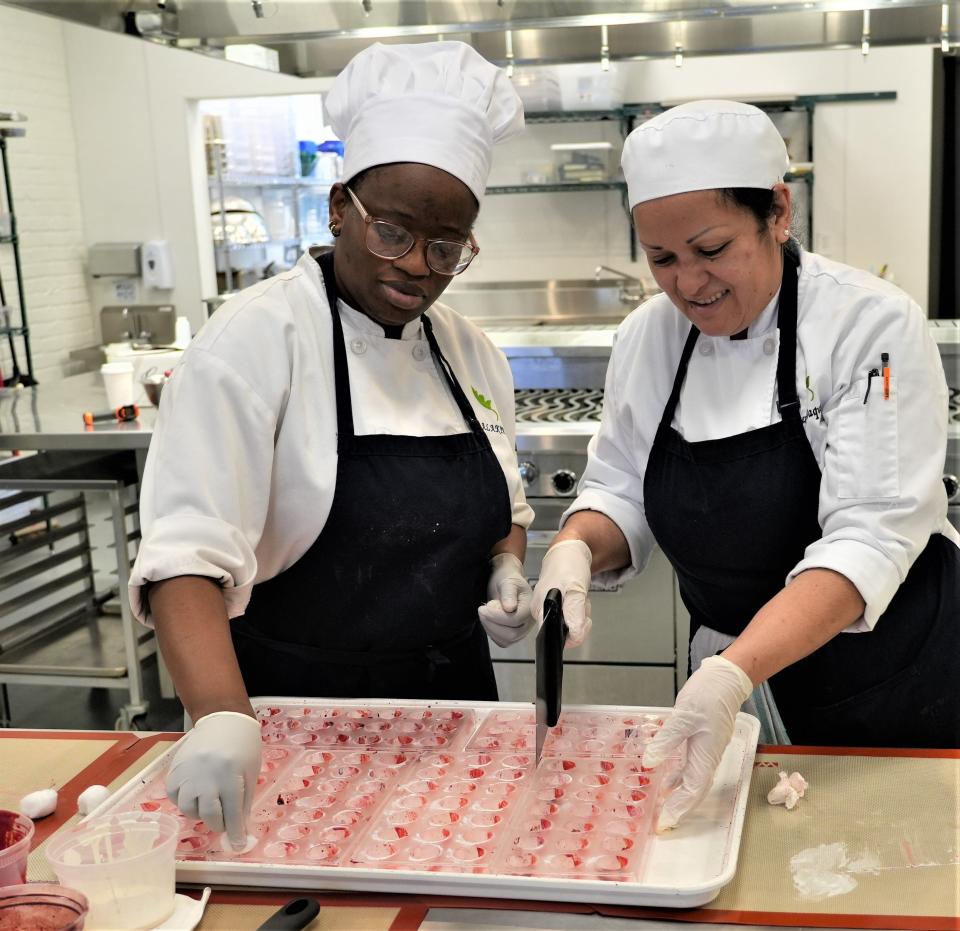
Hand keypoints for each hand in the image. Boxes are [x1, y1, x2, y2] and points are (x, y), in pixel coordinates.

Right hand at [165, 710, 260, 847]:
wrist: (224, 720)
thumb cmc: (244, 746)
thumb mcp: (251, 773)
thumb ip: (244, 803)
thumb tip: (240, 832)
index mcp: (230, 776)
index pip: (232, 814)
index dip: (235, 834)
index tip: (237, 846)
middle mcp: (207, 776)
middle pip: (208, 815)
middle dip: (218, 824)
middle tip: (223, 821)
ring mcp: (188, 773)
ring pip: (188, 808)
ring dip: (200, 812)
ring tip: (210, 802)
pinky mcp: (175, 769)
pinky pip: (174, 796)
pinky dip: (184, 800)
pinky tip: (195, 794)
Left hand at [479, 553, 534, 646]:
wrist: (507, 582)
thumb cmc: (507, 579)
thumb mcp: (507, 582)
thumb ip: (508, 593)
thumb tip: (510, 608)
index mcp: (530, 608)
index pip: (515, 620)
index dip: (497, 617)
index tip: (484, 608)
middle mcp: (529, 622)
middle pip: (512, 634)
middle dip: (493, 624)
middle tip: (481, 611)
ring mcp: (522, 630)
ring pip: (507, 640)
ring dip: (491, 630)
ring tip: (484, 615)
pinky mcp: (514, 635)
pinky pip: (503, 642)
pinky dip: (493, 634)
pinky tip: (488, 622)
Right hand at [531, 539, 592, 647]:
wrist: (571, 551)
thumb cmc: (569, 565)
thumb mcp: (575, 588)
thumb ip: (574, 612)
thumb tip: (574, 634)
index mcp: (540, 609)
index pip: (553, 637)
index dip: (571, 636)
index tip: (582, 622)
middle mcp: (541, 611)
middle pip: (563, 633)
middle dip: (578, 623)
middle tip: (582, 605)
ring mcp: (549, 609)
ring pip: (570, 626)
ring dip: (580, 616)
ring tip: (580, 599)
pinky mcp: (557, 606)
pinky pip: (571, 618)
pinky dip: (579, 611)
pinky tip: (579, 599)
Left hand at [642, 655, 753, 830]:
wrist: (725, 679)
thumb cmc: (707, 696)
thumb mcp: (682, 717)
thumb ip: (666, 741)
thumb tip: (649, 764)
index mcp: (706, 756)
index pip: (692, 791)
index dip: (678, 809)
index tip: (663, 824)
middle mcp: (709, 758)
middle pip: (694, 791)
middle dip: (679, 809)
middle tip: (661, 824)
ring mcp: (707, 751)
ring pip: (693, 781)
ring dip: (679, 796)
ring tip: (662, 808)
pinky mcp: (703, 742)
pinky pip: (691, 767)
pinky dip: (679, 778)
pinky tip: (667, 782)